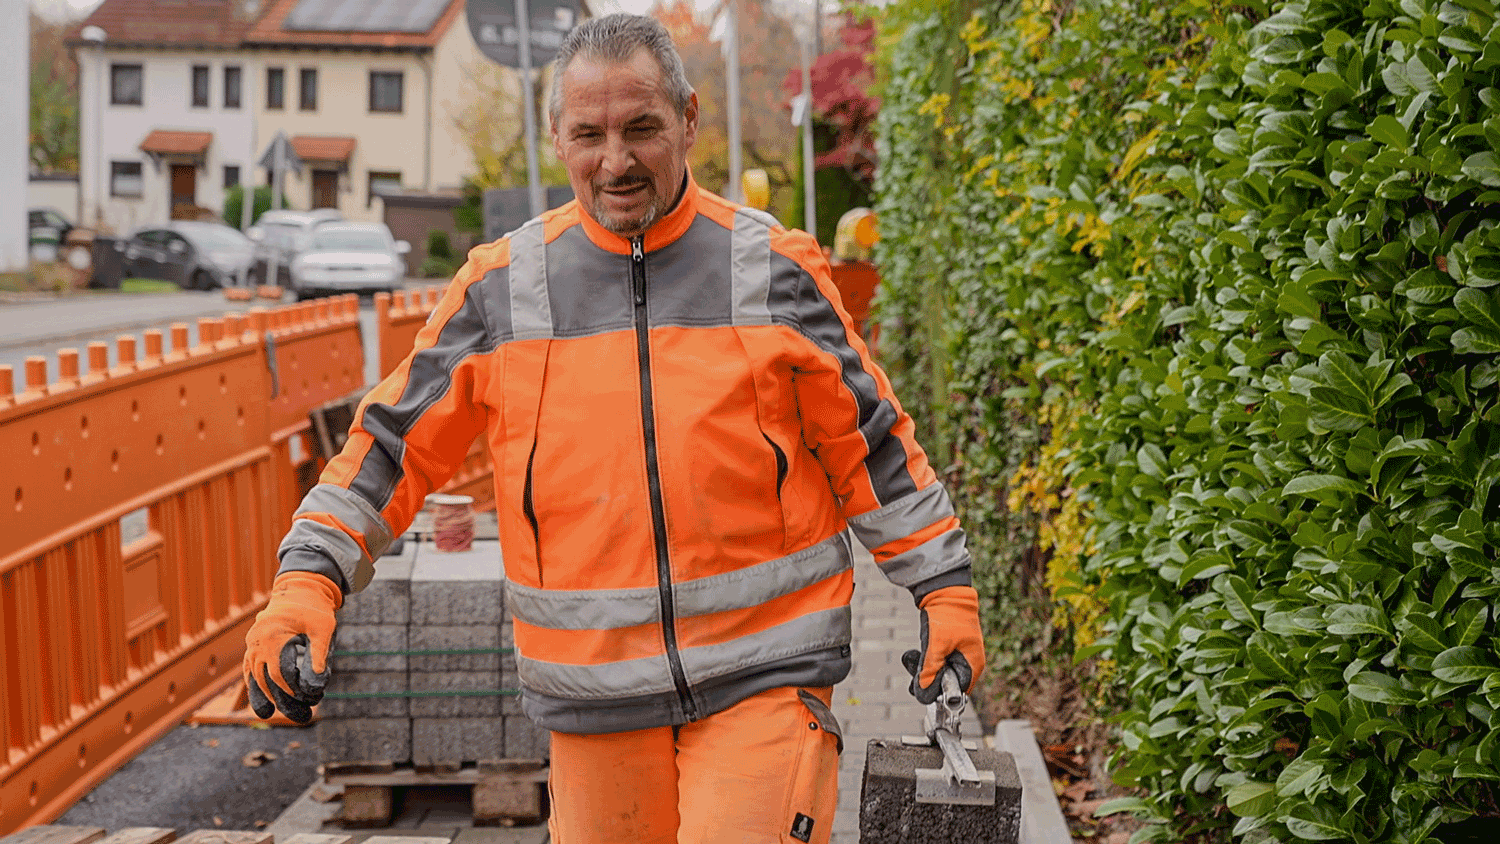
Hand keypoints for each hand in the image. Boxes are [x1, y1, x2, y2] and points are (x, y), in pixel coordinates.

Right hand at [242, 571, 341, 723]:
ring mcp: (252, 644)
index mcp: (273, 635)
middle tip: (305, 717)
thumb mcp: (323, 628)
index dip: (296, 690)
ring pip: (255, 679)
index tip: (313, 698)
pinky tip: (265, 707)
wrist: (300, 589)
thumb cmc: (315, 609)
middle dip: (285, 701)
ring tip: (290, 716)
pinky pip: (250, 672)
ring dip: (269, 699)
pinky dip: (256, 689)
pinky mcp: (254, 647)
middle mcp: (257, 642)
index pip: (281, 673)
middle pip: (266, 681)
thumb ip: (319, 654)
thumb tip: (316, 685)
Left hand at [901, 585, 984, 703]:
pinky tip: (913, 654)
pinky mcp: (949, 647)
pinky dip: (924, 660)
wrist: (944, 591)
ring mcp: (959, 654)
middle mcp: (968, 661)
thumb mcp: (937, 645)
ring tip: (911, 659)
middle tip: (914, 676)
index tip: (923, 691)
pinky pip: (936, 662)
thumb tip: (924, 692)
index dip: (941, 693)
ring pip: (940, 673)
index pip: (958, 690)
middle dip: (929, 680)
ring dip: (924, 669)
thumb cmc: (947, 616)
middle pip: (948, 683)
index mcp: (973, 664)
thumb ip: (931, 669)